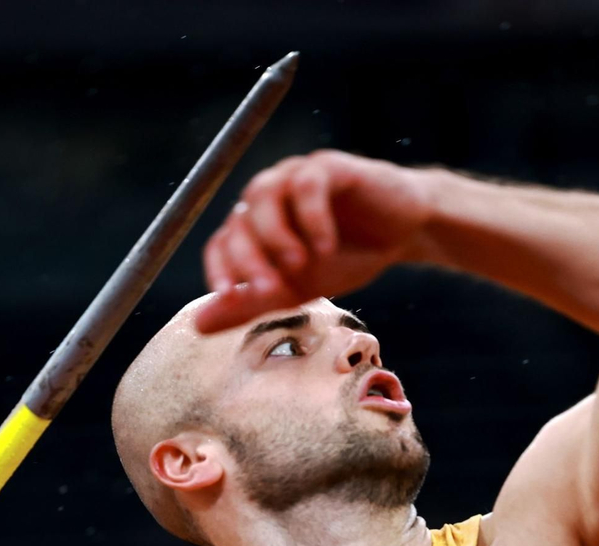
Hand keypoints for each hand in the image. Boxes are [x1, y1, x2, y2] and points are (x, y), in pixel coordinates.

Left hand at [193, 150, 434, 332]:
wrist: (402, 233)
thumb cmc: (346, 258)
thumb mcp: (296, 289)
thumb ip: (250, 304)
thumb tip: (197, 325)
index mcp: (254, 224)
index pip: (221, 243)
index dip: (220, 269)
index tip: (229, 295)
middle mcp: (268, 195)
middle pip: (240, 221)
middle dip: (250, 260)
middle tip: (270, 291)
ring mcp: (296, 176)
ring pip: (264, 194)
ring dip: (275, 234)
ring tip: (298, 265)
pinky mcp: (330, 167)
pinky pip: (308, 183)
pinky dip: (312, 217)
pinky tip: (326, 246)